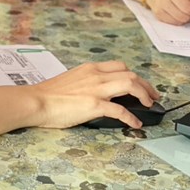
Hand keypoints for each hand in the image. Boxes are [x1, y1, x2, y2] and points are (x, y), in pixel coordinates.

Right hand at [34, 61, 159, 128]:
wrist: (36, 101)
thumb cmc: (48, 94)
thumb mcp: (71, 79)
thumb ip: (87, 81)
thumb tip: (97, 92)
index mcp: (89, 68)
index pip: (119, 66)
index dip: (134, 75)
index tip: (140, 84)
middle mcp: (96, 75)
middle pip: (130, 74)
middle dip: (146, 85)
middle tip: (153, 95)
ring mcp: (96, 89)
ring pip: (130, 85)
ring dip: (144, 95)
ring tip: (149, 104)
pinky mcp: (94, 105)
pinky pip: (120, 110)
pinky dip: (131, 117)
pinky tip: (136, 123)